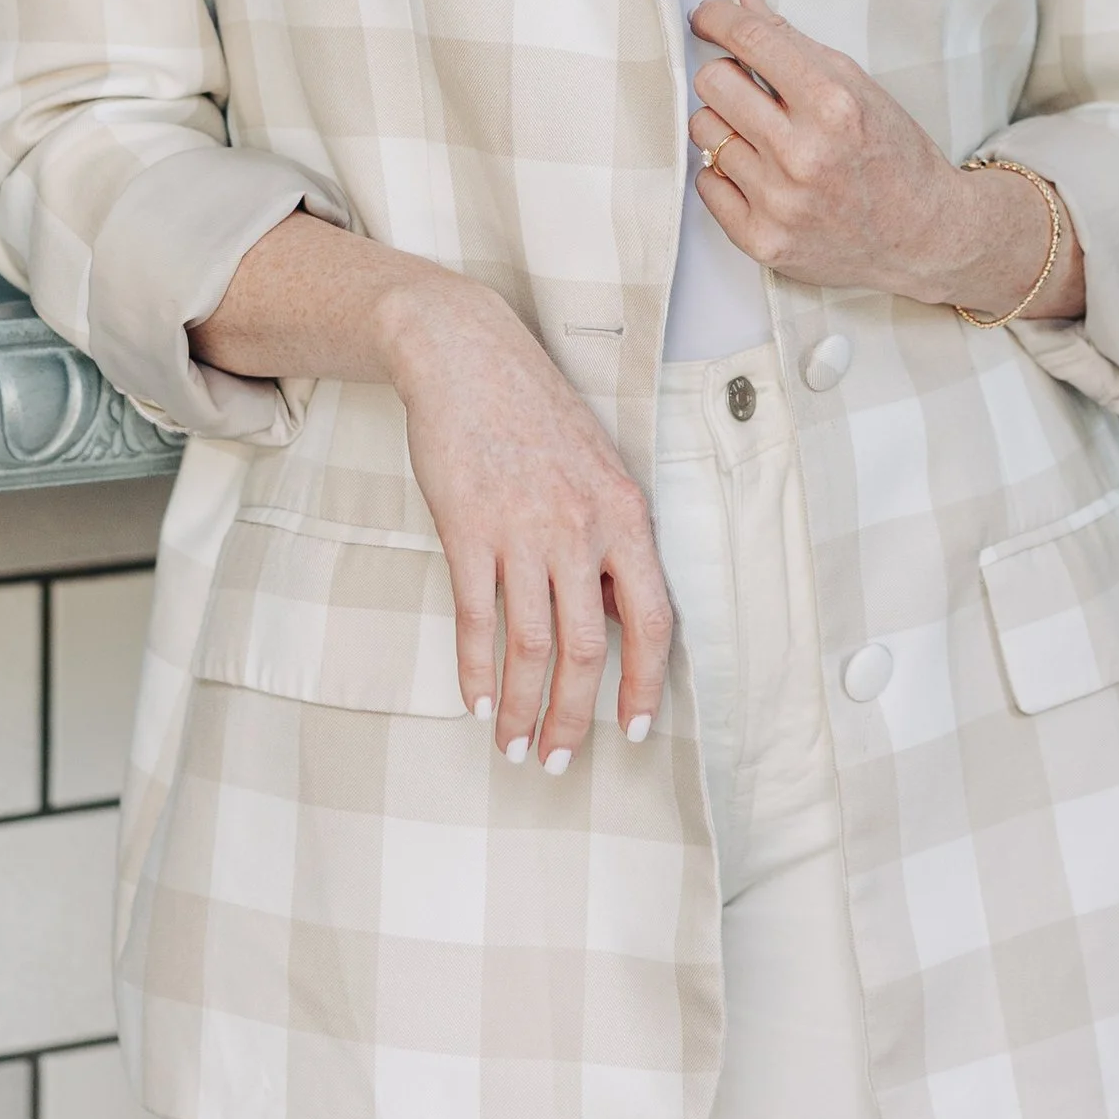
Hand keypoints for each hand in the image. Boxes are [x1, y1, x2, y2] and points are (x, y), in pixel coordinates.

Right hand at [381, 274, 674, 769]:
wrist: (466, 355)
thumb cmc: (534, 412)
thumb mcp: (598, 469)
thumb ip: (612, 542)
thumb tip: (619, 617)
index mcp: (624, 514)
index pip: (652, 619)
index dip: (645, 684)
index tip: (634, 729)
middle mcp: (580, 528)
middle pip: (587, 649)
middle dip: (575, 719)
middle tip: (559, 763)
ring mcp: (521, 529)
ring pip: (531, 646)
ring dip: (524, 709)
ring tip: (515, 747)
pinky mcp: (467, 529)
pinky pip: (476, 618)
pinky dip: (476, 670)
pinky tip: (477, 703)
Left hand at [688, 0, 1081, 319]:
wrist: (925, 235)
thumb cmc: (892, 154)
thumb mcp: (855, 84)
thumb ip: (790, 38)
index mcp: (834, 104)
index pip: (750, 39)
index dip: (716, 19)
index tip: (707, 18)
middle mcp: (804, 153)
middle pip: (712, 82)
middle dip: (727, 77)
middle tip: (752, 91)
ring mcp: (780, 201)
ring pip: (704, 130)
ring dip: (727, 127)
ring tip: (764, 139)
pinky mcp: (763, 239)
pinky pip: (705, 183)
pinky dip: (726, 175)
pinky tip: (761, 176)